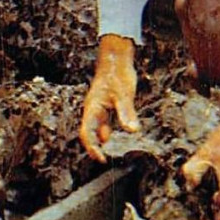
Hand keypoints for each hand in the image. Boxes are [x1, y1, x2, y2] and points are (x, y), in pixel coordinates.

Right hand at [78, 33, 140, 161]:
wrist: (116, 58)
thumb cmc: (118, 74)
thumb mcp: (124, 95)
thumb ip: (127, 113)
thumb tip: (132, 131)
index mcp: (93, 108)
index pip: (87, 133)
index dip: (92, 148)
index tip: (102, 159)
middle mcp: (93, 109)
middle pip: (89, 133)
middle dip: (95, 148)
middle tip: (105, 161)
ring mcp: (98, 107)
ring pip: (97, 128)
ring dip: (101, 140)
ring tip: (109, 153)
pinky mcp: (106, 105)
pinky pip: (104, 122)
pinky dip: (108, 131)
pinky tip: (115, 136)